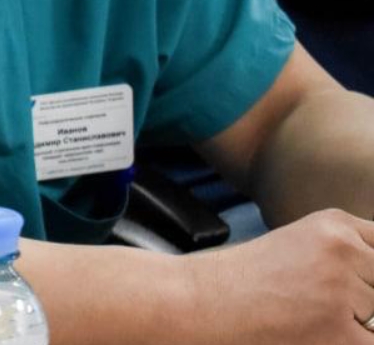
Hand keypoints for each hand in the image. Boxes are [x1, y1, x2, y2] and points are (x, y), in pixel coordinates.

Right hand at [183, 209, 373, 343]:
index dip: (371, 271)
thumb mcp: (301, 245)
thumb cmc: (245, 281)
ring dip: (354, 324)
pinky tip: (314, 333)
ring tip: (310, 318)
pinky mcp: (337, 332)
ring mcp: (341, 290)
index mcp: (335, 224)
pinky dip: (348, 341)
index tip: (359, 278)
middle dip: (364, 301)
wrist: (200, 301)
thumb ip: (349, 251)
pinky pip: (370, 342)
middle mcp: (343, 249)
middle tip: (318, 301)